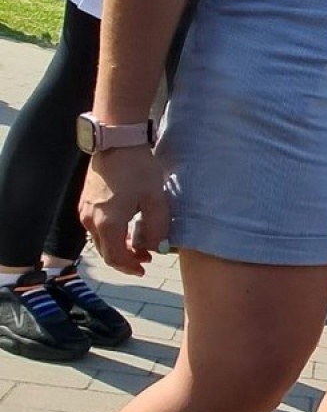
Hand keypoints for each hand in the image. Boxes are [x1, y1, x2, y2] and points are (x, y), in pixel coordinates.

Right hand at [79, 147, 167, 276]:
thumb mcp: (155, 200)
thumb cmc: (137, 169)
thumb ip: (157, 228)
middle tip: (146, 258)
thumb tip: (155, 248)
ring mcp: (85, 210)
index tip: (144, 268)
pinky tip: (127, 228)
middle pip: (106, 252)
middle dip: (126, 259)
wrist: (116, 142)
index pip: (116, 258)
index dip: (130, 267)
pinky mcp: (85, 202)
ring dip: (119, 246)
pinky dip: (111, 234)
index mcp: (108, 224)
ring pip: (101, 240)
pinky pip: (96, 227)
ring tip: (139, 244)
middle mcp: (91, 221)